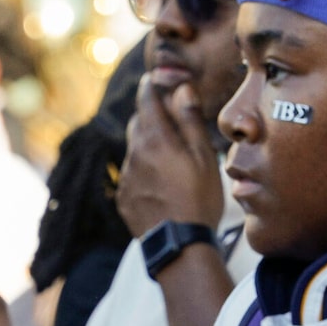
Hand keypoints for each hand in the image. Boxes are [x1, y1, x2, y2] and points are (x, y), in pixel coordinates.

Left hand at [113, 76, 224, 236]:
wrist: (179, 245)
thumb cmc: (199, 199)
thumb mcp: (203, 156)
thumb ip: (190, 120)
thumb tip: (181, 88)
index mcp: (156, 139)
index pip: (146, 100)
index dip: (151, 86)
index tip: (154, 80)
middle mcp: (134, 154)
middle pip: (137, 122)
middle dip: (149, 116)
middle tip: (167, 119)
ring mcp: (126, 177)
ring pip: (133, 149)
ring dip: (146, 145)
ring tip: (168, 157)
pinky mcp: (123, 196)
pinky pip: (130, 173)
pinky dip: (142, 170)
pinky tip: (160, 183)